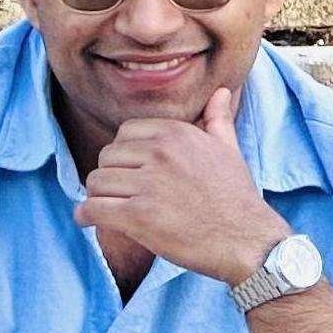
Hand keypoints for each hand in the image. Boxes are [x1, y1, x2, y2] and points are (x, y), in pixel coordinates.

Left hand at [74, 84, 289, 283]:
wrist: (248, 241)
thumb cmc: (237, 198)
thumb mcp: (229, 150)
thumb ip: (218, 120)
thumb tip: (222, 91)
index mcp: (176, 133)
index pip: (124, 133)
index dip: (124, 155)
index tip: (130, 172)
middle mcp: (160, 153)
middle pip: (106, 157)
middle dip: (109, 176)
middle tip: (118, 195)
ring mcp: (148, 184)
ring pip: (96, 182)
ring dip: (97, 197)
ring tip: (107, 208)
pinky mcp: (139, 216)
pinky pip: (93, 208)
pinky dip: (84, 215)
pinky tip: (88, 220)